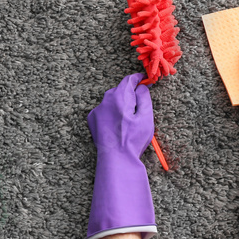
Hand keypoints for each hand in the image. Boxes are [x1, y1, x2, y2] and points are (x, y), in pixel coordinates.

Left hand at [85, 73, 156, 238]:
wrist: (115, 159)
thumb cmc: (132, 139)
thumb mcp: (145, 117)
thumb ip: (144, 97)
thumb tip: (142, 87)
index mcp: (119, 97)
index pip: (129, 80)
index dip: (138, 79)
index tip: (146, 81)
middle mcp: (105, 100)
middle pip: (120, 90)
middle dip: (130, 93)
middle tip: (140, 104)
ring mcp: (97, 110)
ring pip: (111, 100)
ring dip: (120, 104)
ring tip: (129, 119)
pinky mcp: (93, 120)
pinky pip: (104, 110)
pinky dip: (112, 113)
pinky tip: (118, 125)